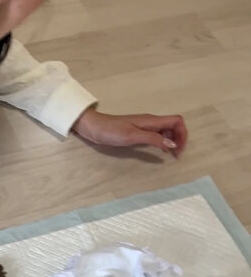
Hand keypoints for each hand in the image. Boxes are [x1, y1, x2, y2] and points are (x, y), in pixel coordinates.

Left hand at [72, 108, 187, 156]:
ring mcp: (144, 126)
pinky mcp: (138, 131)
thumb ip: (152, 139)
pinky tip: (160, 152)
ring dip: (172, 141)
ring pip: (166, 131)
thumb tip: (172, 144)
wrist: (94, 127)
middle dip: (179, 138)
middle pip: (174, 126)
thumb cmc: (111, 130)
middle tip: (177, 155)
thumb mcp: (132, 136)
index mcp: (151, 121)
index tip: (179, 149)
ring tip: (171, 155)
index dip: (182, 134)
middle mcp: (150, 122)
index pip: (176, 121)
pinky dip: (162, 142)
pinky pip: (156, 135)